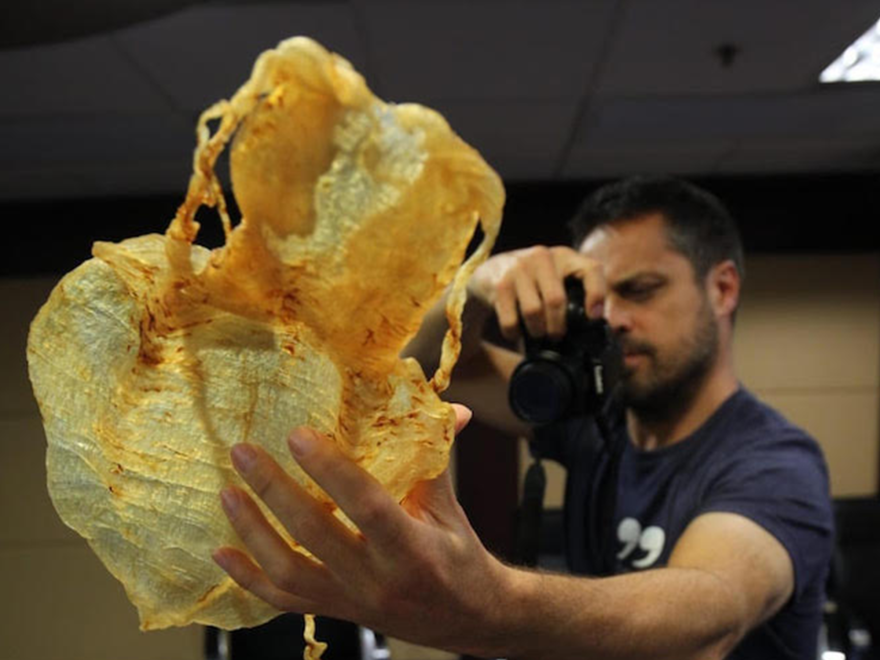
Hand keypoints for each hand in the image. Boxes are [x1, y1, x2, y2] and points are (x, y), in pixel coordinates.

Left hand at [213, 404, 512, 655]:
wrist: (466, 618)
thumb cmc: (457, 556)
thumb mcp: (450, 506)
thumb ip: (436, 455)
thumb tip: (450, 406)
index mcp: (413, 549)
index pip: (366, 506)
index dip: (330, 470)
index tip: (297, 435)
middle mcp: (377, 580)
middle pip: (314, 535)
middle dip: (274, 490)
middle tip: (244, 452)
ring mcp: (351, 601)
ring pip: (288, 572)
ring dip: (252, 530)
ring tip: (227, 492)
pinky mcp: (334, 611)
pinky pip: (282, 600)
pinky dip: (247, 576)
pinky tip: (221, 551)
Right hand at [469, 245, 604, 340]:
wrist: (489, 272)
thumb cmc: (531, 280)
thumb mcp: (554, 276)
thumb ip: (575, 291)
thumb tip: (597, 323)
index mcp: (564, 256)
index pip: (590, 269)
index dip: (596, 294)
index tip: (594, 317)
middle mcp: (542, 256)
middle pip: (556, 300)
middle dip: (558, 327)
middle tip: (556, 336)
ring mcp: (518, 268)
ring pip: (534, 312)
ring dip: (537, 330)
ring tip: (537, 333)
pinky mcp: (499, 283)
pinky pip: (511, 320)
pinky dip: (514, 333)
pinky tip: (516, 331)